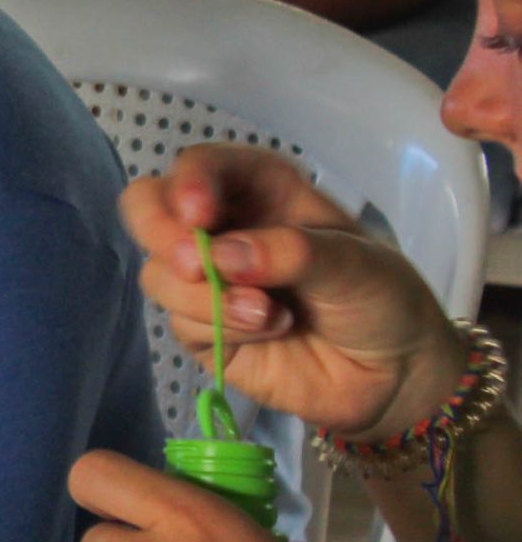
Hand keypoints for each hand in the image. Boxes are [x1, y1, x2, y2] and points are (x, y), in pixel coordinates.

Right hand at [122, 144, 464, 441]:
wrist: (394, 376)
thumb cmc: (382, 298)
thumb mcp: (354, 263)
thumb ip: (291, 252)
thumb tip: (220, 256)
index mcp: (260, 191)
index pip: (201, 165)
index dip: (188, 182)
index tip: (199, 215)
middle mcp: (223, 227)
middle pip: (148, 207)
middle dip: (161, 234)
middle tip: (194, 265)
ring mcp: (207, 279)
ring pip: (159, 273)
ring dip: (206, 296)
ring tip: (269, 314)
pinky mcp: (201, 328)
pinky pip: (180, 321)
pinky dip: (221, 327)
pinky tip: (269, 330)